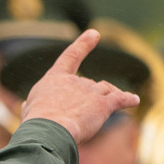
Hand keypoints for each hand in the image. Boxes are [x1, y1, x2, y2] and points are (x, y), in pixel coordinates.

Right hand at [22, 30, 140, 143]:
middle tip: (76, 117)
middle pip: (89, 84)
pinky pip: (121, 99)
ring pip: (106, 90)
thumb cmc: (36, 121)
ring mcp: (91, 91)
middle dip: (87, 98)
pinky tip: (134, 100)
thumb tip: (30, 107)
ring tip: (112, 106)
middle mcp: (76, 81)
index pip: (71, 56)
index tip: (94, 33)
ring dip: (109, 96)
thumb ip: (34, 104)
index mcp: (56, 78)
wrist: (49, 129)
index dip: (83, 44)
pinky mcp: (104, 105)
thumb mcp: (30, 109)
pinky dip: (129, 99)